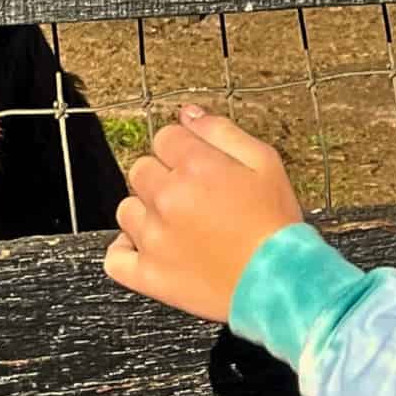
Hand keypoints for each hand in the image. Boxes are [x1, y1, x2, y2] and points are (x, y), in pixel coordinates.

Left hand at [103, 105, 304, 323]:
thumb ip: (222, 131)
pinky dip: (126, 250)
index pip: (164, 138)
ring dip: (146, 212)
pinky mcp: (148, 274)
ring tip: (178, 226)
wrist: (280, 282)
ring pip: (126, 210)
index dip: (182, 149)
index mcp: (195, 166)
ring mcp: (153, 238)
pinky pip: (115, 257)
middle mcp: (167, 198)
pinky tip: (147, 247)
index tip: (198, 165)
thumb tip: (188, 113)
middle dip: (164, 178)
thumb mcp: (265, 162)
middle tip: (194, 197)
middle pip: (141, 170)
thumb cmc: (275, 224)